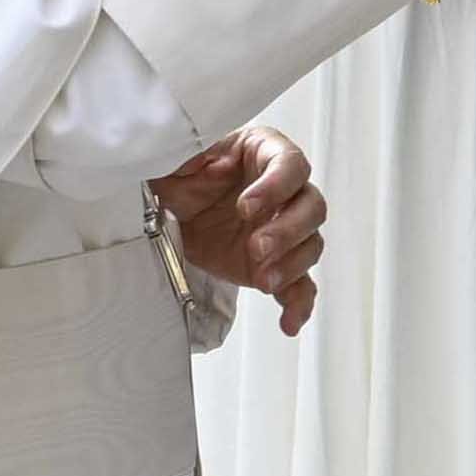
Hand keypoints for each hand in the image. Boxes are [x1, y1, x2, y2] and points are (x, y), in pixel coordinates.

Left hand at [160, 126, 330, 335]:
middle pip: (311, 208)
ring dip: (292, 265)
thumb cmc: (174, 175)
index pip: (290, 165)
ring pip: (311, 246)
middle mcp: (284, 191)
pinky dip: (298, 305)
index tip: (244, 207)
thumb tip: (215, 158)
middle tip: (256, 247)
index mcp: (264, 153)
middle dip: (288, 231)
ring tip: (263, 280)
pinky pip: (299, 286)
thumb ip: (195, 152)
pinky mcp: (275, 264)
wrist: (163, 213)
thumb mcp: (178, 157)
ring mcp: (283, 230)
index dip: (275, 186)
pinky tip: (288, 323)